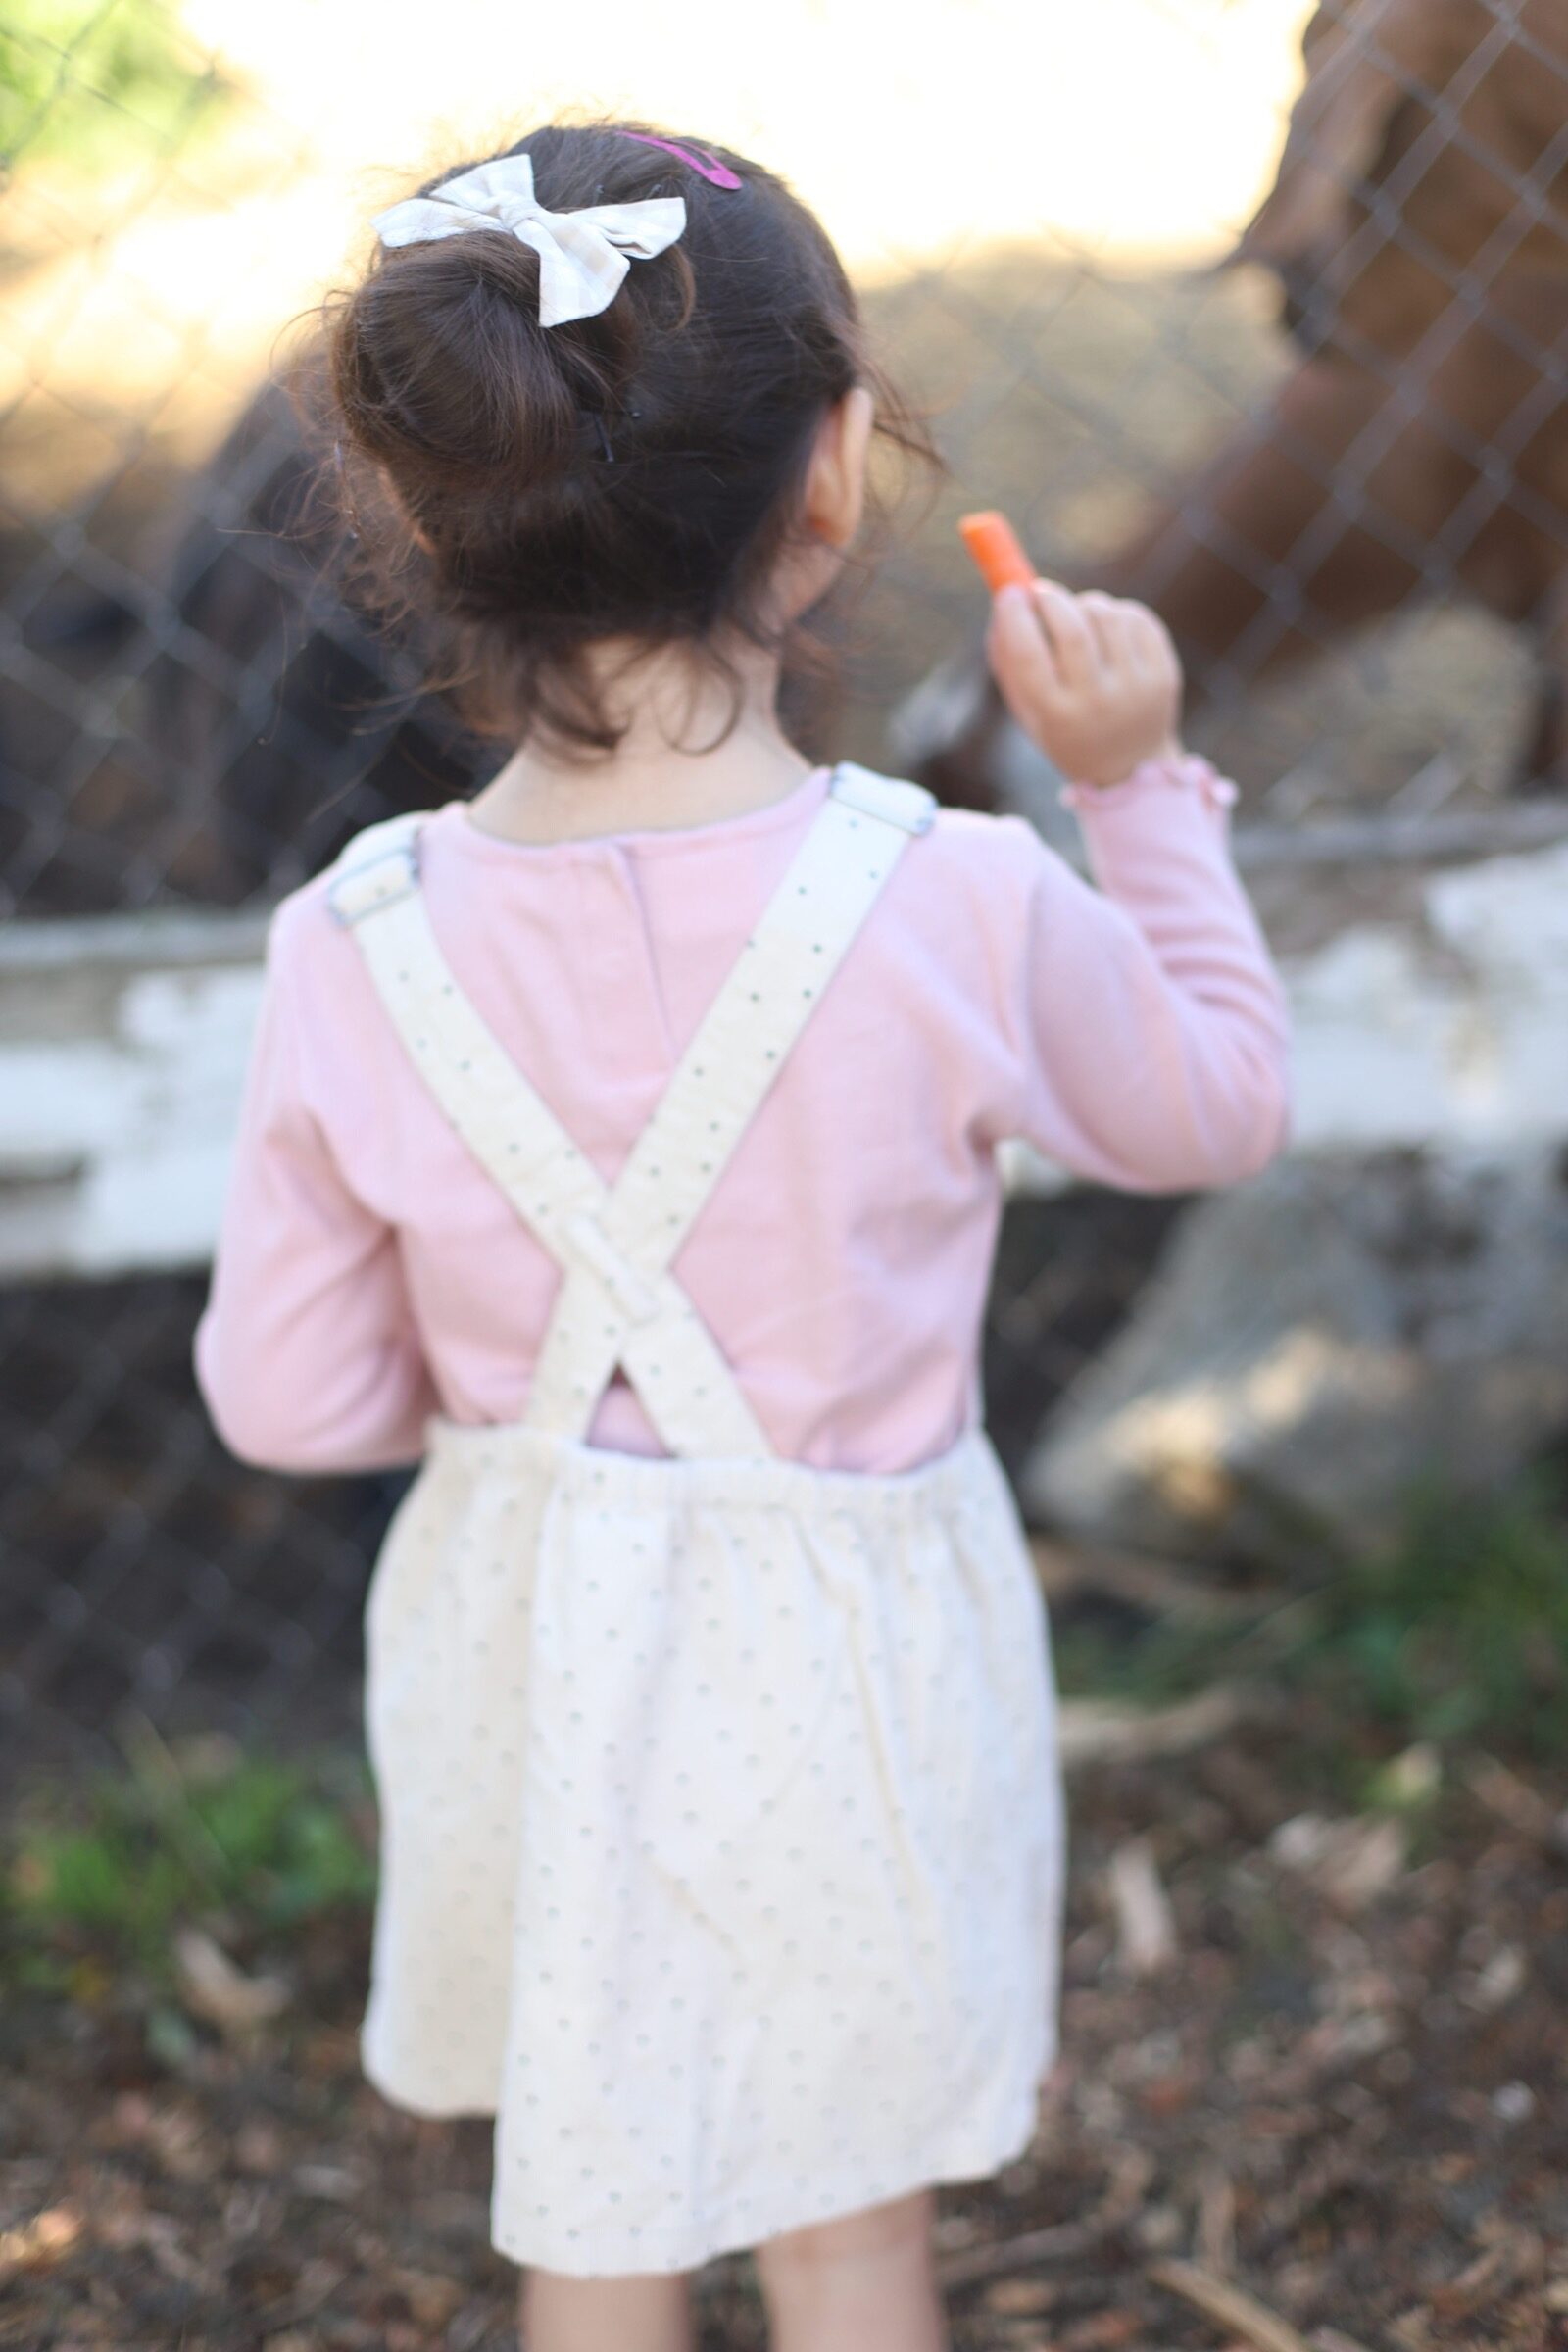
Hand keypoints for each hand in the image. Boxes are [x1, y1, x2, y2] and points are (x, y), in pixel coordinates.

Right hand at [985, 580, 1183, 788]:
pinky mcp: (1164, 674)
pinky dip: (1116, 613)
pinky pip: (1136, 618)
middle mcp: (1098, 704)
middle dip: (1050, 599)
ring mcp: (1136, 689)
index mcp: (1057, 718)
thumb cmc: (1066, 728)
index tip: (1009, 593)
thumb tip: (1005, 599)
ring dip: (1084, 603)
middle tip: (1040, 592)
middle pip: (1072, 630)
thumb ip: (1008, 661)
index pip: (1029, 655)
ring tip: (1079, 618)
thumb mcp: (1029, 708)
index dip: (1015, 616)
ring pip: (1105, 615)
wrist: (1130, 767)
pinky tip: (1110, 631)